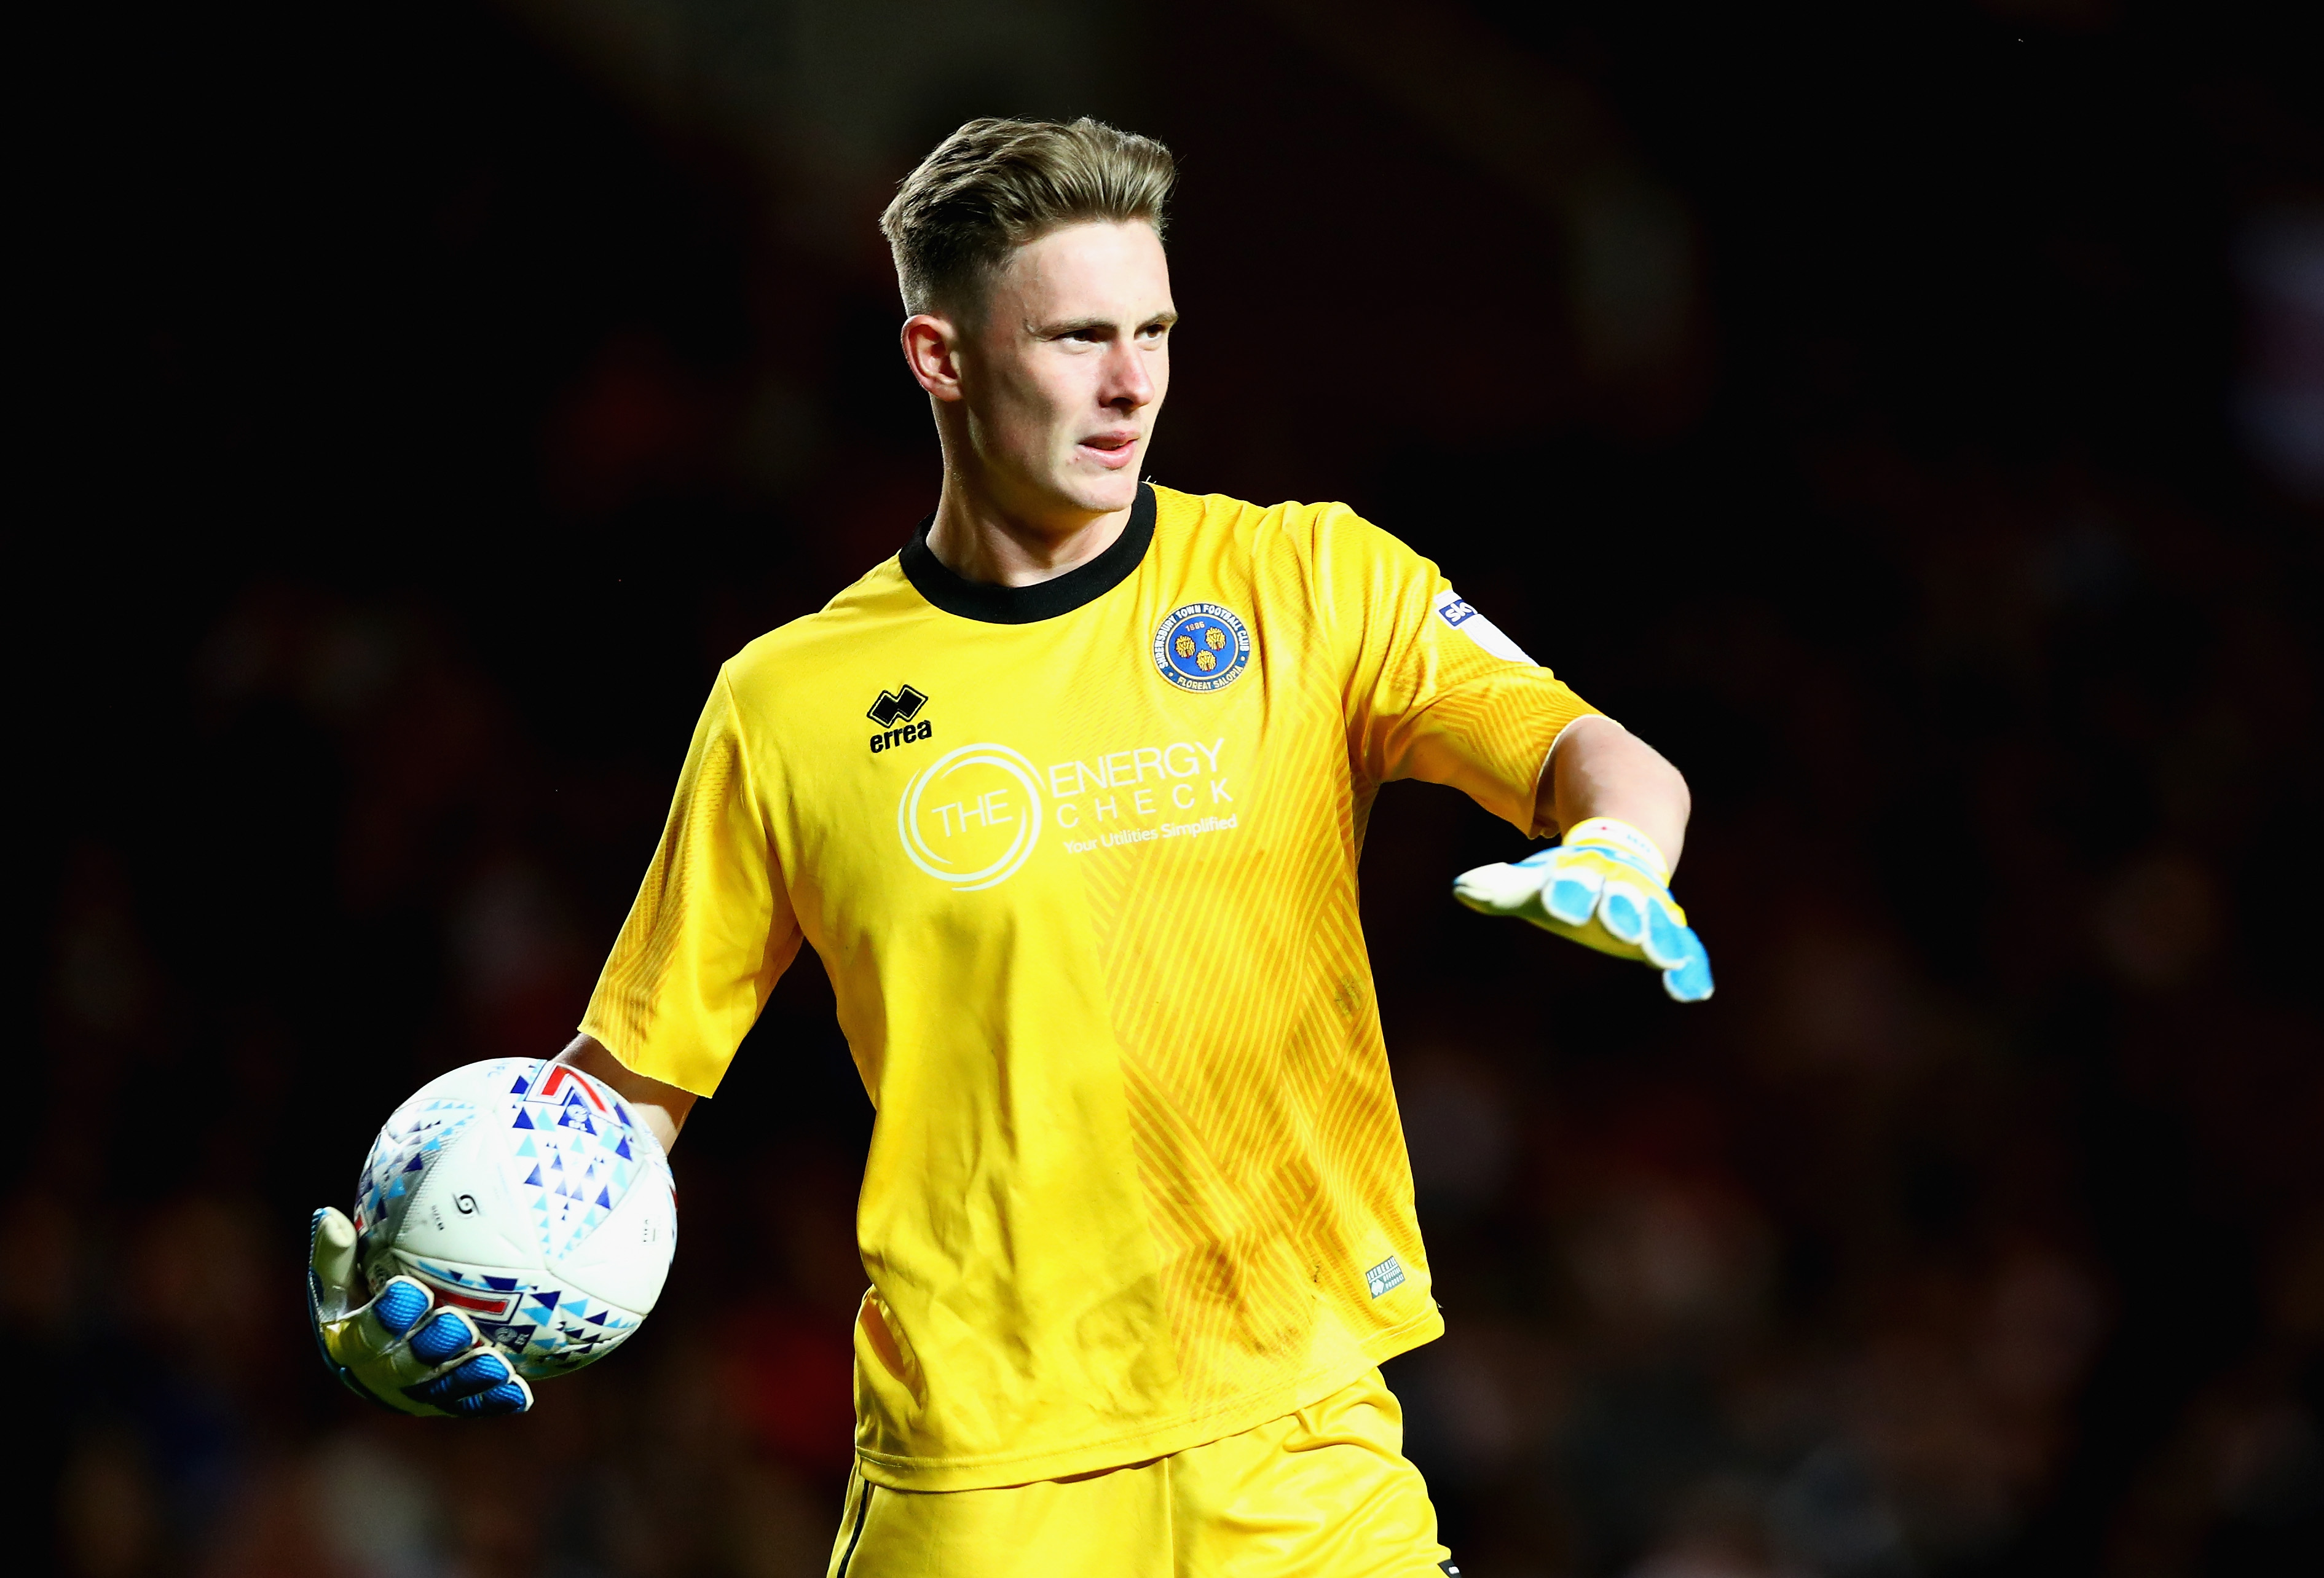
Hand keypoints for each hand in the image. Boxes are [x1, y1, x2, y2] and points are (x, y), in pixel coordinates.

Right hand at [307, 1207, 530, 1416]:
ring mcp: (414, 1393)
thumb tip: (329, 1217)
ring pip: (442, 1391)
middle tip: (459, 1325)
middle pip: (405, 1368)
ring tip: (496, 1364)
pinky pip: (471, 1404)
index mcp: (348, 1343)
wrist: (387, 1335)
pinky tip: (519, 1394)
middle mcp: (378, 1376)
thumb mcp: (343, 1274)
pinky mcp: (446, 1403)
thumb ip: (337, 1253)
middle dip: (432, 1348)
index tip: (409, 1289)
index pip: (362, 1334)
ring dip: (469, 1378)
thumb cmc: (362, 1292)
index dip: (386, 1317)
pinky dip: (494, 1400)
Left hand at [1453, 816, 1713, 1001]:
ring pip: (1659, 924)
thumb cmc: (1569, 876)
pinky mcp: (1668, 933)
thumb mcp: (1534, 880)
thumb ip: (1500, 888)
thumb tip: (1462, 889)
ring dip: (1660, 939)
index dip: (1566, 891)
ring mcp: (1650, 910)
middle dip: (1622, 910)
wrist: (1625, 847)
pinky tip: (1694, 993)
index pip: (1574, 882)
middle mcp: (1622, 890)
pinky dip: (1691, 970)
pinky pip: (1686, 950)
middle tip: (1621, 927)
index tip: (1556, 902)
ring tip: (1664, 958)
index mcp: (1585, 875)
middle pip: (1623, 899)